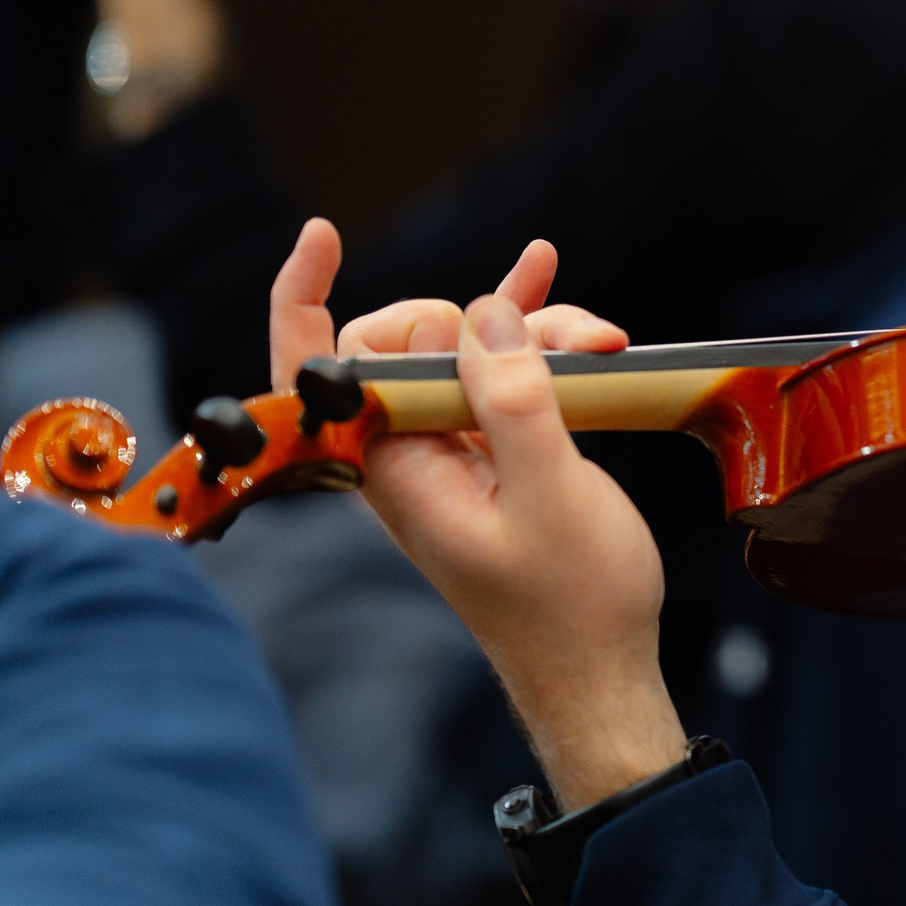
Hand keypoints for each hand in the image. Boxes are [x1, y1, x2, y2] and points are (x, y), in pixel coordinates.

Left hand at [270, 219, 683, 809]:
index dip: (304, 296)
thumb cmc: (573, 603)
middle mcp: (407, 452)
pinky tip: (554, 290)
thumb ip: (511, 400)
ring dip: (531, 329)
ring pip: (467, 350)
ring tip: (600, 342)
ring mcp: (450, 450)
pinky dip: (527, 330)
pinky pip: (495, 371)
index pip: (316, 369)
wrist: (601, 670)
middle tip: (556, 336)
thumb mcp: (551, 496)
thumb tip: (484, 314)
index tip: (325, 235)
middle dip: (478, 315)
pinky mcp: (494, 452)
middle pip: (410, 339)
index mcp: (393, 468)